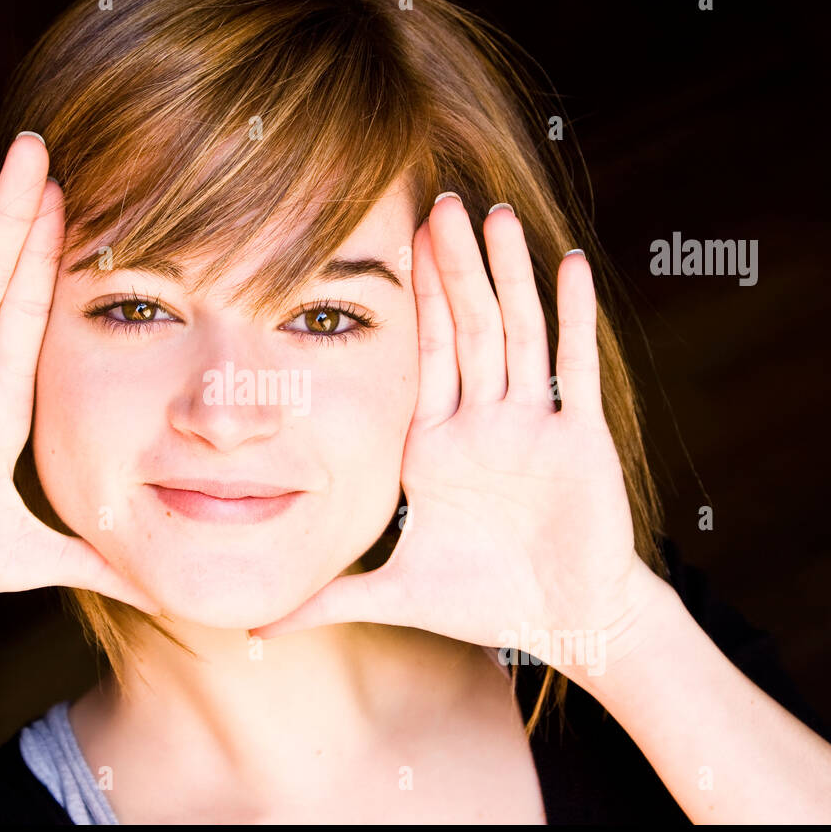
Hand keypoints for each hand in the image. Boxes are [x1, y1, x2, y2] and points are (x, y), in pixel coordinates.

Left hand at [249, 197, 651, 663]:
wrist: (566, 624)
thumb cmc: (483, 603)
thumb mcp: (393, 593)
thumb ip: (325, 602)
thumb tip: (252, 631)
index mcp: (435, 446)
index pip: (421, 356)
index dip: (413, 300)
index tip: (396, 240)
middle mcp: (483, 423)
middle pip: (467, 329)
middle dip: (453, 268)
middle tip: (438, 200)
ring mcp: (532, 426)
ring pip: (516, 334)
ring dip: (507, 277)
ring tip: (497, 216)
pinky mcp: (578, 440)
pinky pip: (574, 370)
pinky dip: (573, 319)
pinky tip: (569, 267)